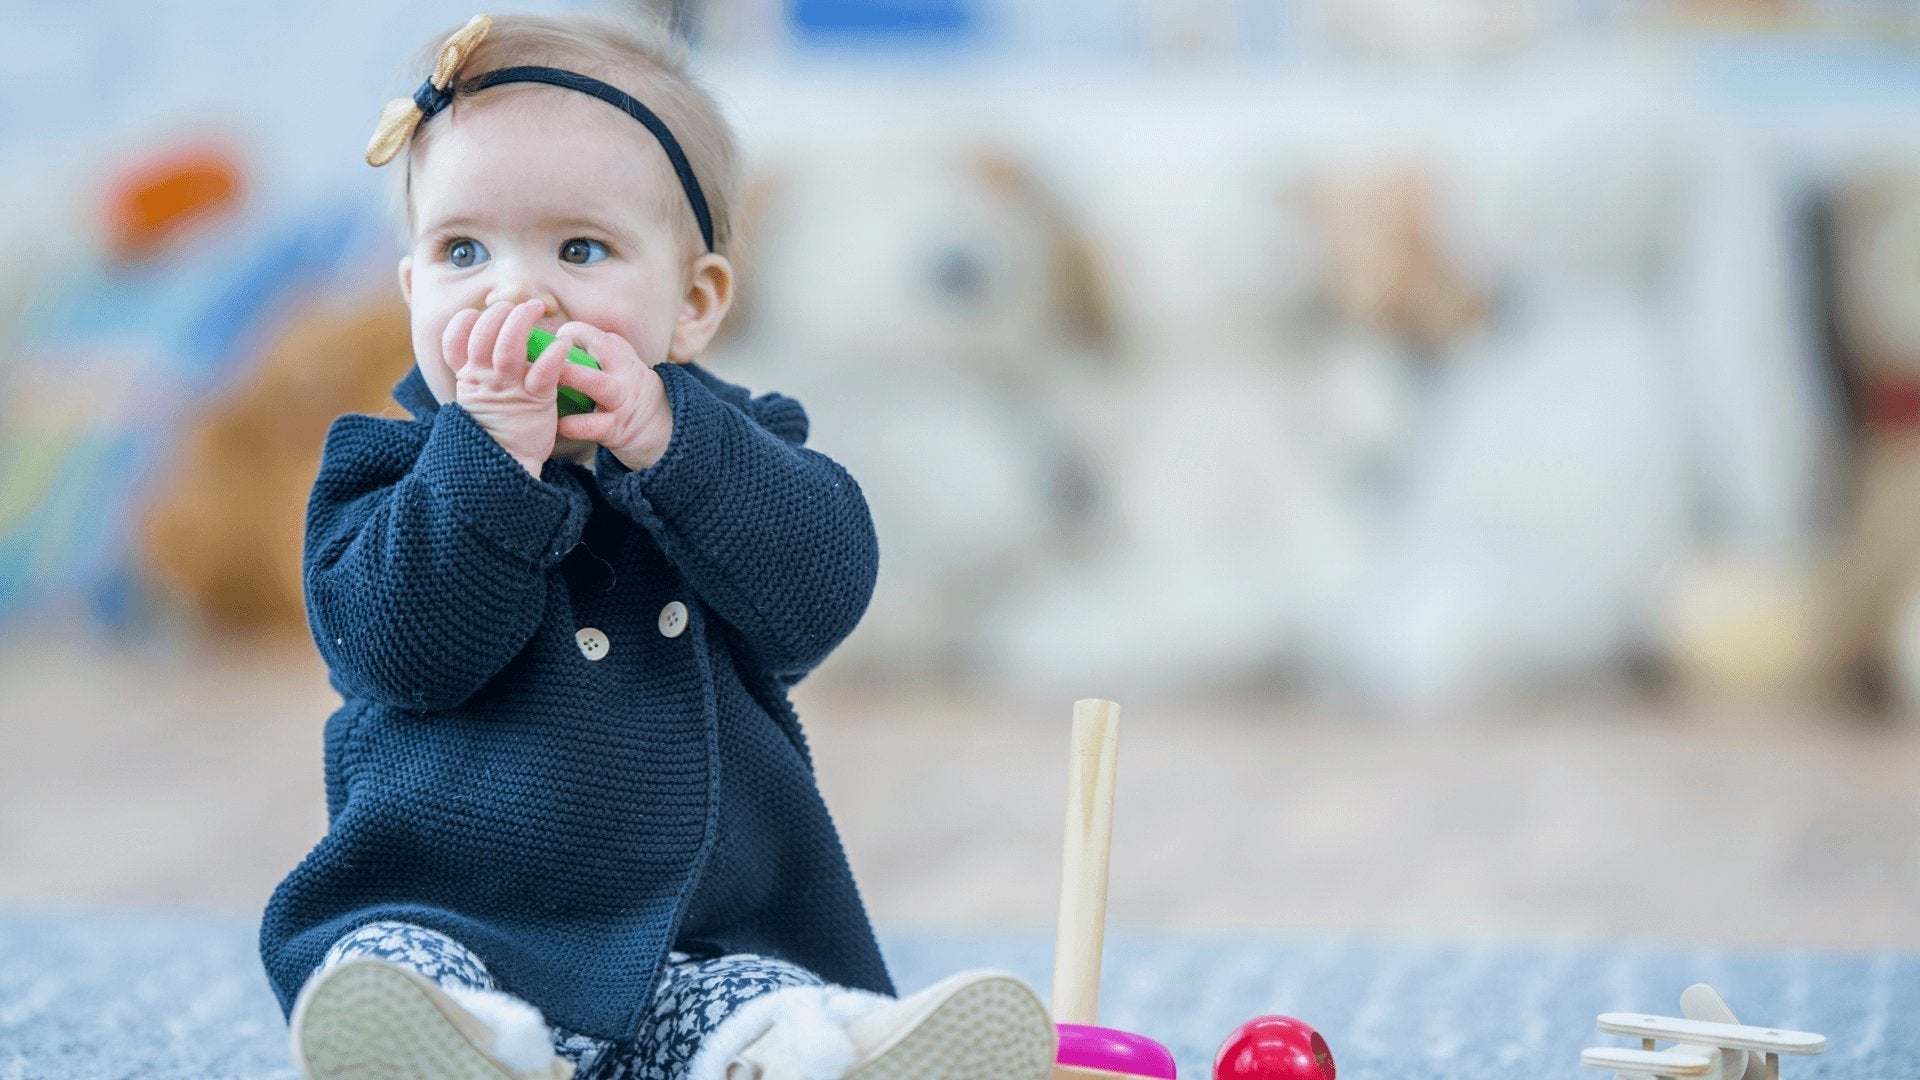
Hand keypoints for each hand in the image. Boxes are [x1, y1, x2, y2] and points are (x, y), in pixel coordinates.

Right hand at [441, 299, 567, 475]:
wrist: (509, 464)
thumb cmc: (500, 425)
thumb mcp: (480, 396)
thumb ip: (480, 369)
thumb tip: (487, 339)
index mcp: (468, 377)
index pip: (454, 341)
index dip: (463, 322)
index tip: (475, 315)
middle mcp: (485, 379)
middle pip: (483, 335)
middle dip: (498, 312)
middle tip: (515, 305)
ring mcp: (509, 389)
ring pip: (508, 346)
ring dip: (521, 321)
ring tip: (534, 307)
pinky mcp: (535, 400)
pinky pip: (544, 371)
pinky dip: (553, 354)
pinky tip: (562, 344)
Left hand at [551, 322, 673, 471]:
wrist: (667, 434)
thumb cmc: (632, 399)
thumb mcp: (625, 370)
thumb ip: (600, 356)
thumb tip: (560, 341)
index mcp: (624, 357)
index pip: (599, 335)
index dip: (573, 333)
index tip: (555, 339)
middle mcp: (625, 373)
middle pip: (603, 348)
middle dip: (573, 344)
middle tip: (545, 349)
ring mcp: (622, 400)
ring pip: (598, 384)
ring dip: (573, 378)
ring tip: (550, 379)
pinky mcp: (618, 428)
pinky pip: (593, 426)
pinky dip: (574, 425)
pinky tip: (558, 424)